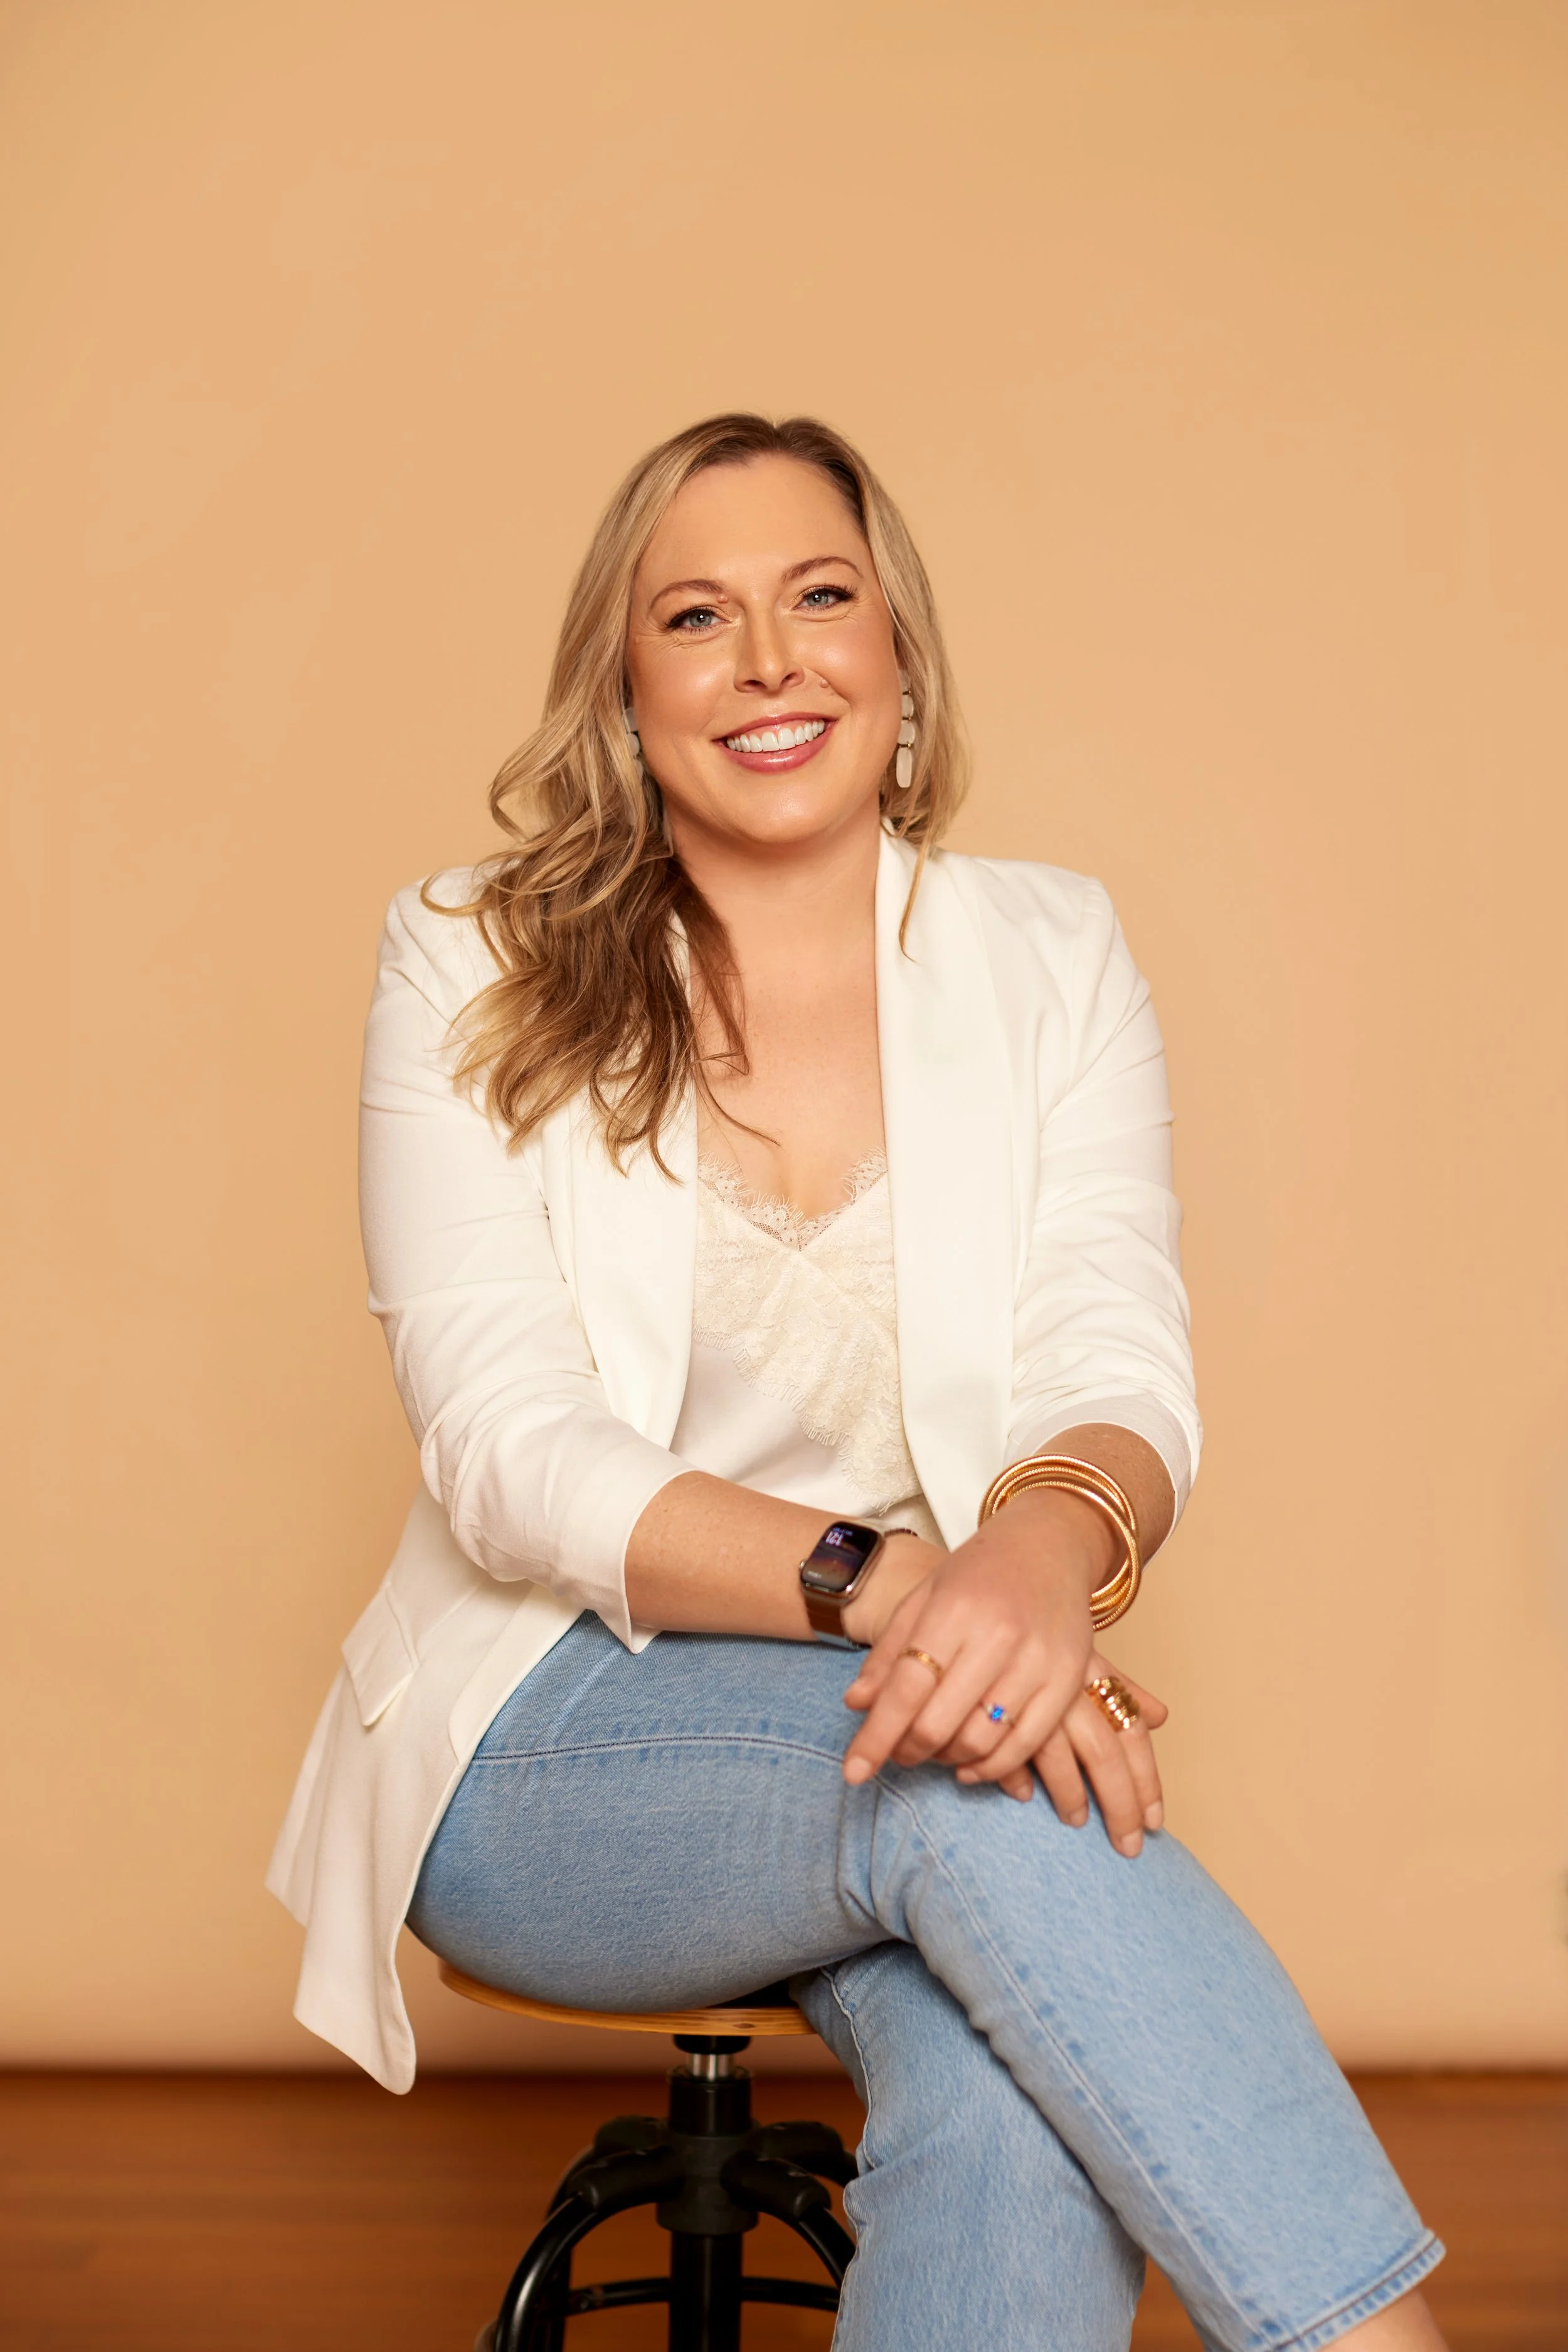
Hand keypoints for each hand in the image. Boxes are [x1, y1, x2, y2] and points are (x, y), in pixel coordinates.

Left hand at [839, 1488, 1109, 1799]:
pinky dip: (991, 1767)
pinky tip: (969, 1764)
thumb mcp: (923, 1597)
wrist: (1049, 1546)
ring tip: (934, 1750)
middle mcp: (999, 1636)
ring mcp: (1039, 1660)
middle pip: (939, 1722)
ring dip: (947, 1759)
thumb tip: (855, 1706)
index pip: (906, 1688)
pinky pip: (1026, 1744)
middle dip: (907, 1750)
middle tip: (897, 1753)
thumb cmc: (978, 1573)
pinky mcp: (1068, 1680)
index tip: (853, 1772)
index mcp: (954, 1609)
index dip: (876, 1737)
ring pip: (981, 1740)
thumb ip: (889, 1653)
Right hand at [956, 1651, 1168, 1855]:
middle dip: (1121, 1806)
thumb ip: (1118, 1686)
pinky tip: (1022, 1795)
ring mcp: (1028, 1695)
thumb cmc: (1031, 1634)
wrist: (977, 1602)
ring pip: (1060, 1760)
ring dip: (1071, 1797)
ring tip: (1076, 1821)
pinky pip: (1007, 1751)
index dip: (1147, 1780)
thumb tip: (1163, 1716)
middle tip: (1129, 1846)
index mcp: (1091, 1673)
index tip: (1156, 1821)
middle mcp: (1066, 1686)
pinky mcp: (987, 1705)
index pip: (1132, 1732)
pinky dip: (1015, 1777)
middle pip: (1105, 1755)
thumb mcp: (1078, 1654)